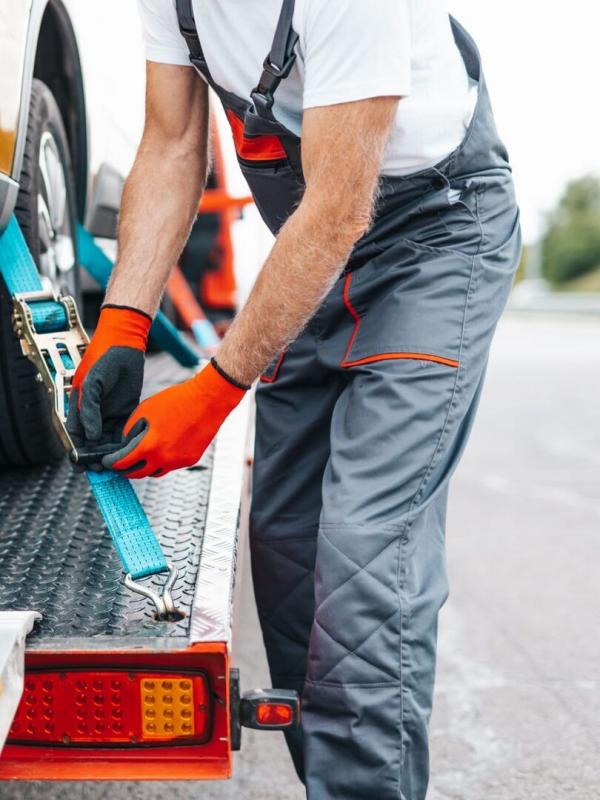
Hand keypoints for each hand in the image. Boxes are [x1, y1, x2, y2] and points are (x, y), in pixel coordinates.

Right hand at [66, 305, 151, 461]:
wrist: (124, 345)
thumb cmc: (103, 359)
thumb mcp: (93, 384)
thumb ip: (90, 410)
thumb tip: (91, 436)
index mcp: (78, 406)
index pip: (74, 435)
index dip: (77, 452)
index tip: (81, 466)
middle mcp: (93, 413)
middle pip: (91, 442)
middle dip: (95, 456)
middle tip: (102, 470)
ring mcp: (108, 412)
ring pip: (107, 440)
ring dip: (111, 452)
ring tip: (117, 465)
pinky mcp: (125, 411)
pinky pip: (122, 431)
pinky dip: (124, 442)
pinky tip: (129, 452)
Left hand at [102, 360, 246, 478]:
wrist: (207, 400)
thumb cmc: (176, 401)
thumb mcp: (145, 410)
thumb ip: (131, 430)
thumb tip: (126, 443)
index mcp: (149, 446)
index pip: (123, 462)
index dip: (111, 463)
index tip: (107, 461)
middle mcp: (163, 459)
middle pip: (137, 474)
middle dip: (126, 470)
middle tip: (120, 465)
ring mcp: (178, 462)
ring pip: (155, 472)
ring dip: (145, 467)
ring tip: (141, 457)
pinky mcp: (190, 460)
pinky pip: (171, 466)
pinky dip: (163, 460)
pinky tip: (163, 448)